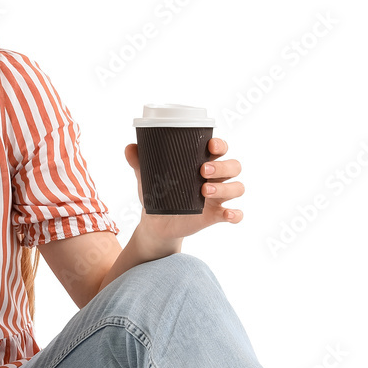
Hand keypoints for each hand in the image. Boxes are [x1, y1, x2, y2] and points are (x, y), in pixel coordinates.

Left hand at [124, 137, 243, 242]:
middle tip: (202, 170)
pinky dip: (236, 214)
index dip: (220, 145)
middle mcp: (215, 177)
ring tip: (205, 190)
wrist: (156, 222)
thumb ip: (139, 162)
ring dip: (226, 188)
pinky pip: (235, 214)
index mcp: (202, 162)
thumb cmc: (158, 193)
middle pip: (233, 166)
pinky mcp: (216, 215)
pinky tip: (227, 214)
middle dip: (222, 166)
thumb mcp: (148, 177)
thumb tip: (130, 148)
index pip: (220, 149)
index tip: (210, 146)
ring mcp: (217, 197)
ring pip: (237, 188)